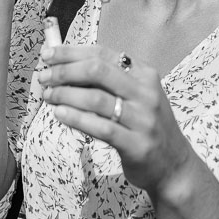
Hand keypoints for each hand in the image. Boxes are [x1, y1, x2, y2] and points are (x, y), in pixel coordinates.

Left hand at [39, 45, 195, 195]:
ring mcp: (143, 119)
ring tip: (48, 96)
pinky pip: (101, 128)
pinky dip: (77, 119)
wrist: (173, 165)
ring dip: (66, 95)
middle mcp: (146, 93)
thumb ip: (108, 82)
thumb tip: (66, 67)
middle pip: (98, 71)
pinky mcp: (136, 145)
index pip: (103, 54)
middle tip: (44, 77)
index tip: (49, 55)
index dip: (72, 52)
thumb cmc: (146, 126)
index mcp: (144, 74)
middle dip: (65, 71)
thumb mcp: (137, 96)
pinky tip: (60, 114)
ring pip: (96, 99)